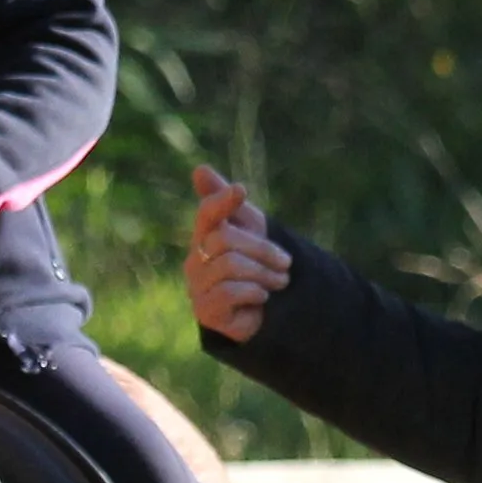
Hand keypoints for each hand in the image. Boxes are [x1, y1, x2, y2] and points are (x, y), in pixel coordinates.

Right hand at [188, 164, 291, 343]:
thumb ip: (227, 202)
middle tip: (286, 263)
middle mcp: (195, 260)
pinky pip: (230, 291)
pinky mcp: (205, 311)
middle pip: (225, 239)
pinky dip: (254, 292)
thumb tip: (199, 169)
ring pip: (230, 265)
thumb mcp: (250, 230)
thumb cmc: (257, 267)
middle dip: (263, 250)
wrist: (266, 313)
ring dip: (264, 273)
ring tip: (280, 282)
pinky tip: (262, 297)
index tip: (241, 190)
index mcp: (205, 237)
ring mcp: (196, 287)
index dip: (222, 201)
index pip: (207, 213)